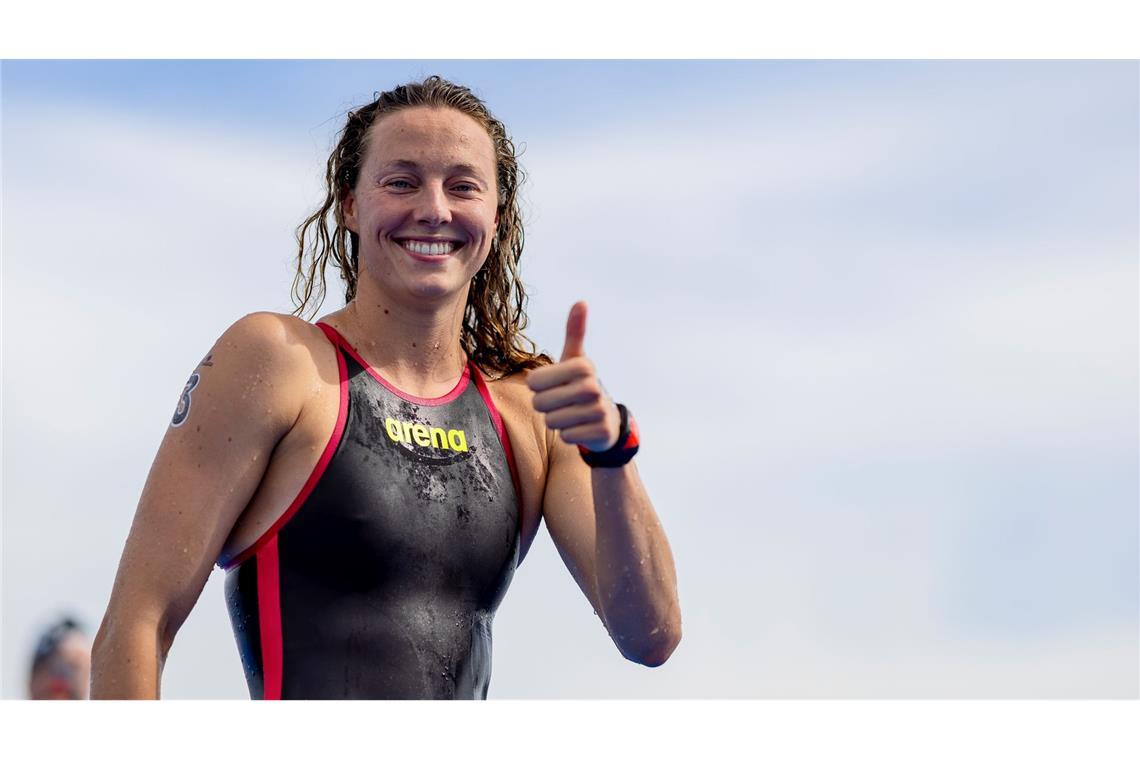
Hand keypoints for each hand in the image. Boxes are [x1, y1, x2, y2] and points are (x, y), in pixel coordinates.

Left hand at [526, 301, 620, 451]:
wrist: (608, 419)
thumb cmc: (581, 385)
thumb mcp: (576, 359)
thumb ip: (575, 332)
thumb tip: (581, 301)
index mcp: (583, 365)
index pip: (534, 382)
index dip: (537, 387)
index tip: (553, 384)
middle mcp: (593, 386)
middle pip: (540, 404)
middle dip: (545, 407)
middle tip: (560, 402)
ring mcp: (599, 409)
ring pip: (552, 421)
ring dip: (556, 421)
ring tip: (571, 414)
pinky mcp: (601, 431)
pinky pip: (566, 436)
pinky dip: (568, 434)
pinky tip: (581, 427)